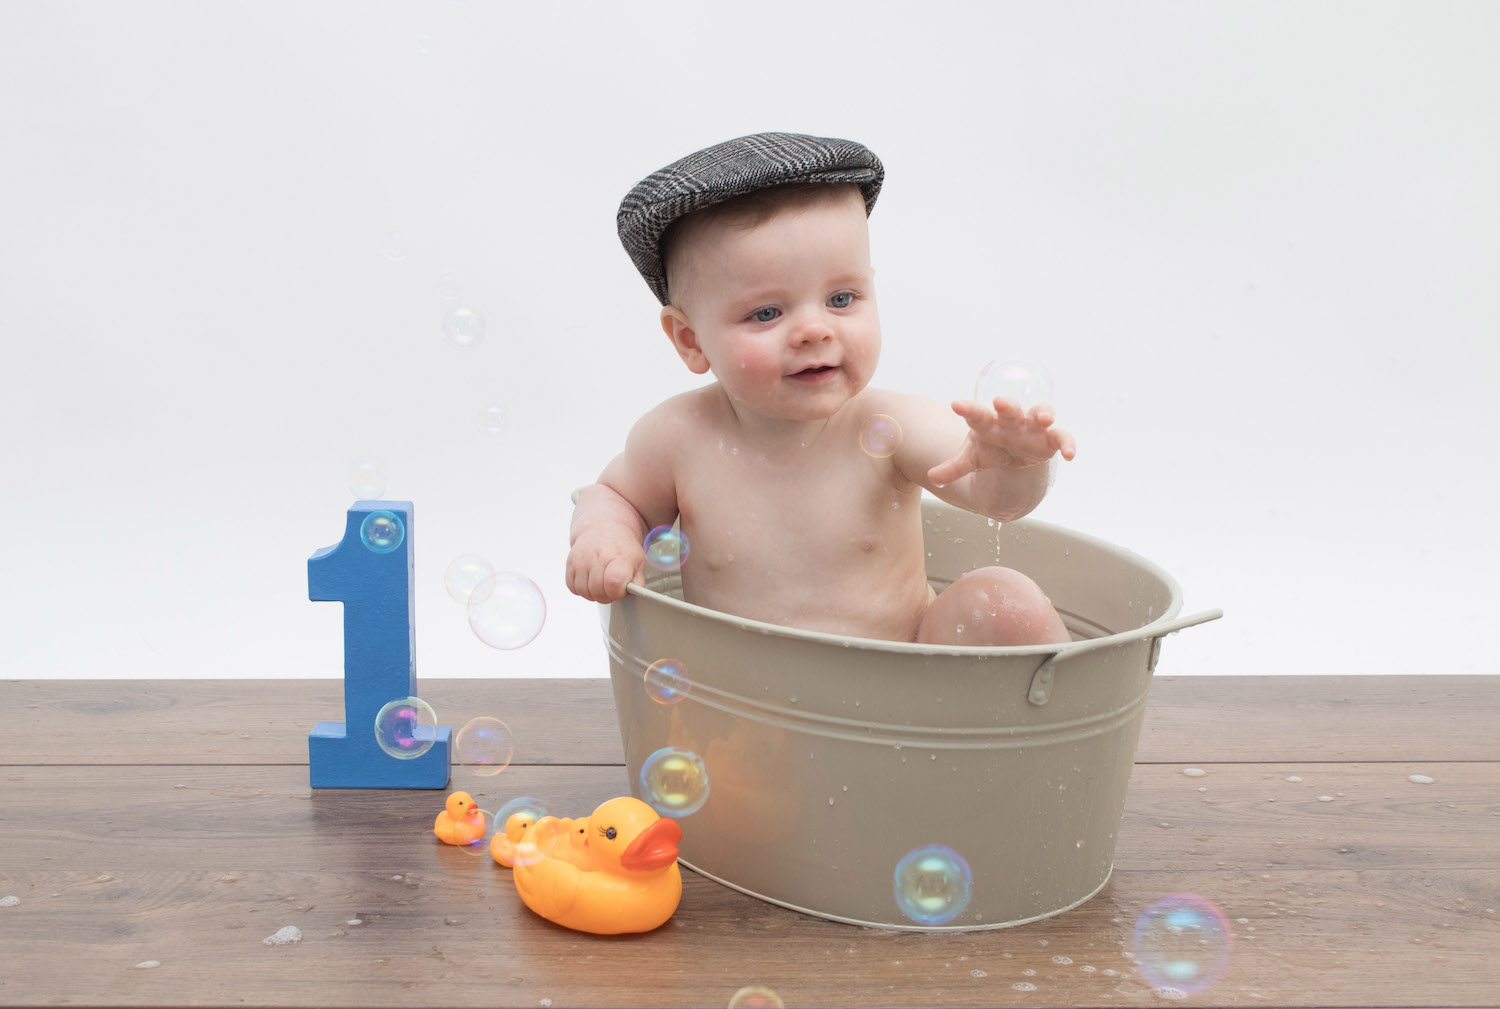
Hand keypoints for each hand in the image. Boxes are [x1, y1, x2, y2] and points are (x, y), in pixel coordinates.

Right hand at [565, 530, 645, 602]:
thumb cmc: (622, 547)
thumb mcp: (638, 561)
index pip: (613, 583)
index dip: (618, 592)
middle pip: (599, 592)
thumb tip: (634, 595)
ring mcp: (581, 560)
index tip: (621, 588)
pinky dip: (582, 589)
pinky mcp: (570, 563)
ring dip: (594, 594)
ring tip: (602, 582)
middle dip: (607, 596)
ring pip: (585, 592)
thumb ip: (637, 582)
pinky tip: (590, 579)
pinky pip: (573, 588)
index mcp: (618, 556)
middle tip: (612, 587)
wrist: (603, 527)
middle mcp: (597, 556)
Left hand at [927, 397, 1075, 486]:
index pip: (977, 414)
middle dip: (1007, 405)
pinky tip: (1070, 455)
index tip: (956, 405)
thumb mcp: (972, 459)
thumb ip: (954, 468)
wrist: (1012, 454)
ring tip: (1045, 418)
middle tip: (1000, 402)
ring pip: (1040, 414)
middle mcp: (1011, 421)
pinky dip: (1067, 444)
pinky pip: (1062, 438)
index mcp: (988, 423)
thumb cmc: (990, 449)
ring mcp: (1032, 427)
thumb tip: (932, 478)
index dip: (968, 410)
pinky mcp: (1050, 439)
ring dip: (1043, 414)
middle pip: (1009, 409)